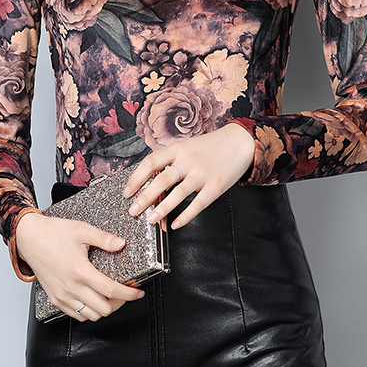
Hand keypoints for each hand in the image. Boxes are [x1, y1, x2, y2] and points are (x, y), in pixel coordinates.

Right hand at [14, 212, 144, 321]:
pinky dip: (89, 312)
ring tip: (111, 297)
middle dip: (120, 302)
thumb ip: (103, 238)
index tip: (138, 292)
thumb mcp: (81, 230)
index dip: (128, 294)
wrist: (28, 238)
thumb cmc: (53, 233)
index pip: (110, 291)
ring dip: (104, 309)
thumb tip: (121, 244)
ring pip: (90, 316)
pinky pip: (76, 315)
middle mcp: (70, 287)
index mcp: (79, 271)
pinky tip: (94, 299)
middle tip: (126, 292)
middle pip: (103, 309)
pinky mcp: (55, 299)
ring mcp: (62, 296)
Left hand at [123, 123, 255, 230]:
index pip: (150, 163)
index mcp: (178, 149)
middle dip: (144, 198)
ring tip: (150, 219)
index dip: (136, 178)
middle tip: (133, 210)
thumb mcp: (186, 147)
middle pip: (161, 180)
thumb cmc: (209, 147)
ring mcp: (203, 173)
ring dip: (162, 209)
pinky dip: (185, 216)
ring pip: (177, 194)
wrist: (239, 143)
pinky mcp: (216, 186)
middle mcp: (189, 160)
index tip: (127, 192)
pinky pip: (198, 204)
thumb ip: (170, 161)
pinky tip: (175, 224)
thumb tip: (148, 181)